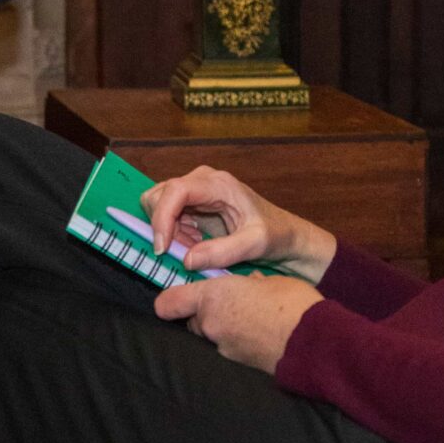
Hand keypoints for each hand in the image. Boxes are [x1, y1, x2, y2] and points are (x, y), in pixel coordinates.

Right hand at [140, 166, 337, 280]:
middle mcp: (202, 181)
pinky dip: (173, 235)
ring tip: (192, 249)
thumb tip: (186, 261)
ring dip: (167, 232)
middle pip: (159, 196)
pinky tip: (195, 246)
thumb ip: (223, 252)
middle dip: (163, 227)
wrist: (285, 234)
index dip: (162, 217)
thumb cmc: (276, 234)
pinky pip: (167, 217)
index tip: (163, 247)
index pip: (176, 190)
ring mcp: (195, 191)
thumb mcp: (255, 245)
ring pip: (158, 206)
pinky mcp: (192, 205)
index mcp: (218, 184)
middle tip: (181, 252)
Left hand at [154, 273, 326, 372]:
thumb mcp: (268, 280)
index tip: (180, 296)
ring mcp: (222, 348)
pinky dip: (238, 342)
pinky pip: (229, 348)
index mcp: (212, 297)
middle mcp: (209, 325)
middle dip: (205, 313)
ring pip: (211, 336)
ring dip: (222, 329)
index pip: (168, 304)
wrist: (314, 343)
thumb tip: (247, 284)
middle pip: (192, 320)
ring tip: (250, 321)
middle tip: (230, 305)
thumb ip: (246, 283)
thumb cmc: (293, 303)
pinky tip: (259, 337)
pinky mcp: (237, 365)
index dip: (170, 301)